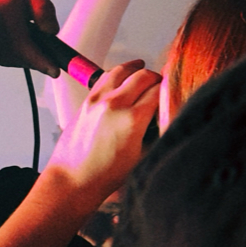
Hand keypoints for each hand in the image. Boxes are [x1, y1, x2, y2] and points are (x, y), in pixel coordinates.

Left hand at [47, 59, 161, 196]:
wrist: (73, 179)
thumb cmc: (105, 176)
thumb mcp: (141, 158)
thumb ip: (154, 135)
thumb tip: (162, 119)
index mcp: (132, 120)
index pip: (158, 92)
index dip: (168, 90)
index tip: (172, 91)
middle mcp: (115, 104)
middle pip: (141, 76)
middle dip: (154, 77)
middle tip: (160, 82)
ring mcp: (97, 100)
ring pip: (120, 71)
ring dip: (134, 68)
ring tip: (141, 67)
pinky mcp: (86, 101)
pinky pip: (103, 78)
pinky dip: (115, 74)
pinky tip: (120, 77)